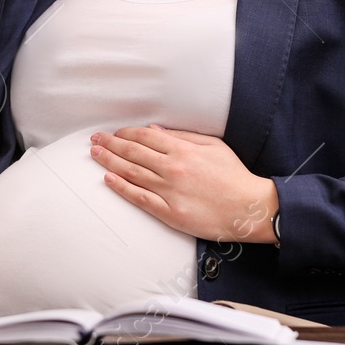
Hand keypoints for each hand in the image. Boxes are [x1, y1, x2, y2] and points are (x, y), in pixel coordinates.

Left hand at [89, 125, 278, 242]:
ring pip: (132, 173)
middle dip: (110, 144)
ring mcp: (170, 191)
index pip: (145, 137)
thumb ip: (183, 137)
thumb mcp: (213, 146)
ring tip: (95, 154)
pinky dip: (122, 188)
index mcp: (183, 150)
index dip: (126, 133)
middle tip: (95, 140)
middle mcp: (173, 168)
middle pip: (133, 152)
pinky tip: (109, 179)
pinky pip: (140, 198)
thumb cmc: (233, 176)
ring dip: (110, 162)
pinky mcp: (170, 213)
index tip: (114, 132)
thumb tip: (156, 130)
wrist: (248, 208)